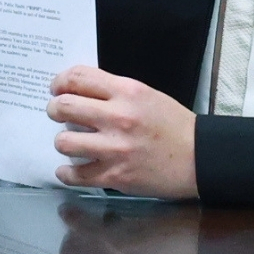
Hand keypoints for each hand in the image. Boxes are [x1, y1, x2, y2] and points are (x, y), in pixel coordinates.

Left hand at [46, 66, 197, 198]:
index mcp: (128, 92)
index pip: (79, 77)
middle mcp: (118, 118)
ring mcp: (115, 148)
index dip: (60, 82)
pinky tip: (69, 170)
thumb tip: (82, 93)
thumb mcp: (147, 95)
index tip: (57, 88)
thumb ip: (115, 92)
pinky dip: (67, 173)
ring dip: (62, 142)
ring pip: (64, 142)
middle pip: (65, 107)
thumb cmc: (174, 126)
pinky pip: (75, 175)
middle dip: (54, 109)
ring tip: (69, 143)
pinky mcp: (115, 175)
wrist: (199, 158)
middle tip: (57, 113)